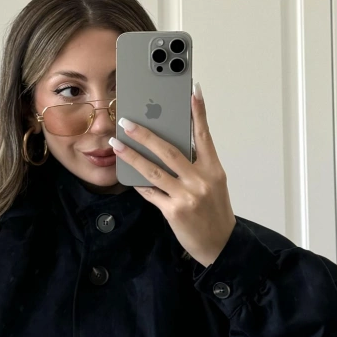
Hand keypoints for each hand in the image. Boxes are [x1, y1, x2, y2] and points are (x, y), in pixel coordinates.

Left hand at [109, 85, 235, 266]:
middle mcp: (200, 180)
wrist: (220, 245)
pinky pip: (151, 193)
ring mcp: (186, 196)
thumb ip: (197, 165)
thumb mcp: (214, 184)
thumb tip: (174, 146)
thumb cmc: (215, 212)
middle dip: (145, 134)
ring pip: (154, 171)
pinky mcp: (173, 211)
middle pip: (169, 151)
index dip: (198, 112)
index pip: (204, 135)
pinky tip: (127, 173)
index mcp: (213, 169)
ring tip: (117, 144)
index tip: (192, 90)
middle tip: (127, 122)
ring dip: (132, 156)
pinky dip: (138, 183)